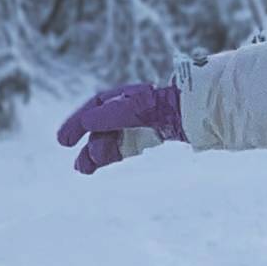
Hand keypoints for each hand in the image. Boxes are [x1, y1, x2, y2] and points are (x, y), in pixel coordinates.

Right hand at [56, 81, 182, 173]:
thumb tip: (86, 122)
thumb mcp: (137, 110)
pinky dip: (113, 154)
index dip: (78, 122)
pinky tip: (101, 164)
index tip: (64, 140)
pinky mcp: (154, 136)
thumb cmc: (172, 107)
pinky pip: (127, 145)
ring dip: (97, 153)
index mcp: (129, 96)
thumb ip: (112, 115)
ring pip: (114, 138)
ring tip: (85, 169)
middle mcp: (134, 108)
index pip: (97, 105)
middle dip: (89, 144)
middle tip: (79, 165)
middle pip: (104, 126)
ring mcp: (144, 123)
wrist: (203, 113)